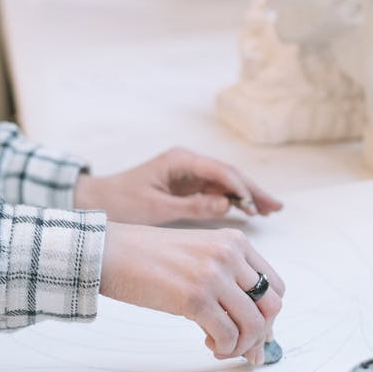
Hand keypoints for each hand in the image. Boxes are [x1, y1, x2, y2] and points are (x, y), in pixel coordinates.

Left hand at [74, 147, 281, 224]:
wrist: (97, 201)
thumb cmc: (121, 203)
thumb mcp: (155, 208)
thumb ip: (191, 206)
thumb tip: (226, 205)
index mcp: (180, 160)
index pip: (219, 170)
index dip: (240, 187)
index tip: (255, 204)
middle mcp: (188, 162)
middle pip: (228, 174)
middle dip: (252, 190)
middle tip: (275, 207)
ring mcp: (189, 173)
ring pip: (226, 182)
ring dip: (247, 195)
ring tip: (270, 210)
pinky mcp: (188, 185)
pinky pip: (216, 191)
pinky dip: (233, 200)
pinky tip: (248, 211)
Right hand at [100, 223, 284, 364]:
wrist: (112, 253)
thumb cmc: (150, 257)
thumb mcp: (199, 254)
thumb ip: (227, 278)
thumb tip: (252, 324)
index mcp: (235, 241)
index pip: (275, 284)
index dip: (269, 313)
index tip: (254, 329)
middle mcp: (229, 255)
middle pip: (271, 306)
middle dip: (261, 333)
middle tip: (245, 348)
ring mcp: (213, 275)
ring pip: (254, 324)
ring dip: (242, 345)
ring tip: (222, 347)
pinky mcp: (194, 297)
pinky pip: (228, 335)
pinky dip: (223, 347)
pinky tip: (208, 344)